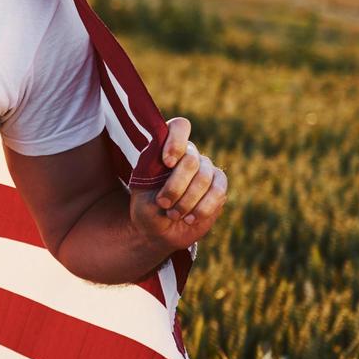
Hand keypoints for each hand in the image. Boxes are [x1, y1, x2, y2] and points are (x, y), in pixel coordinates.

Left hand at [128, 116, 227, 250]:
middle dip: (176, 186)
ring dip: (187, 200)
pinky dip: (203, 208)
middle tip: (162, 204)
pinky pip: (218, 192)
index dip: (176, 141)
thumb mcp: (140, 192)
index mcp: (167, 148)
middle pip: (191, 160)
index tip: (167, 162)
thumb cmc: (147, 208)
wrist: (160, 230)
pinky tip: (190, 218)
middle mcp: (189, 154)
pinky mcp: (219, 186)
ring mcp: (206, 169)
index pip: (180, 127)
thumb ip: (152, 175)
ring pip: (204, 178)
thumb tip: (170, 163)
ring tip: (173, 215)